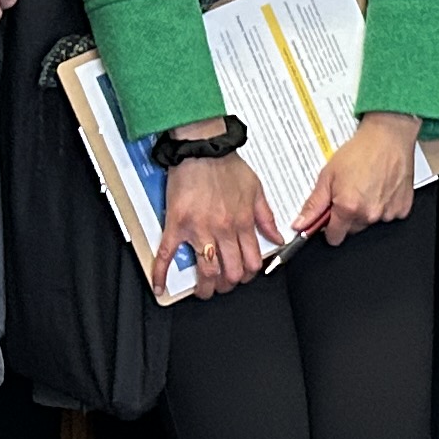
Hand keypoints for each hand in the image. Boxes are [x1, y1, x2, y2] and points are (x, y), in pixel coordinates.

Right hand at [158, 146, 276, 299]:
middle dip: (228, 284)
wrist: (202, 147)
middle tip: (223, 284)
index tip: (243, 275)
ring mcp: (199, 230)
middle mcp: (223, 230)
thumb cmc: (226, 164)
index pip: (251, 262)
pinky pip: (167, 254)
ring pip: (206, 270)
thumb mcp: (256, 189)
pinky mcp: (177, 225)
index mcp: (242, 222)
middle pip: (230, 272)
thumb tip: (277, 237)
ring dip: (206, 287)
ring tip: (204, 290)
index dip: (248, 274)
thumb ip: (266, 217)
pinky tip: (160, 286)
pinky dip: (162, 273)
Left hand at [292, 114, 418, 243]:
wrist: (388, 136)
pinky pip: (389, 215)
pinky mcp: (402, 208)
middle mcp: (369, 214)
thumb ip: (313, 204)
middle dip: (348, 216)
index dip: (329, 228)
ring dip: (367, 210)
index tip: (329, 218)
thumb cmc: (361, 151)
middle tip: (349, 192)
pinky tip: (381, 187)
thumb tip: (301, 224)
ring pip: (370, 221)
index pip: (334, 237)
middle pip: (352, 229)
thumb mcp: (328, 174)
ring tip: (366, 185)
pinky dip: (384, 205)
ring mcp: (388, 213)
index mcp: (348, 208)